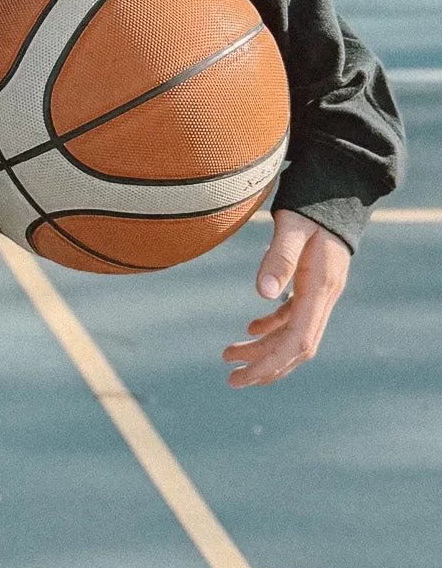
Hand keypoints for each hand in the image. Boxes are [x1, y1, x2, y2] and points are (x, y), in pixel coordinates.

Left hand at [224, 211, 350, 387]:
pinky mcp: (314, 284)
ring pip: (294, 334)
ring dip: (265, 348)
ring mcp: (321, 292)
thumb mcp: (292, 226)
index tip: (242, 376)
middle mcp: (326, 296)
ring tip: (229, 356)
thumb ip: (279, 257)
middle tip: (231, 380)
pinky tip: (251, 330)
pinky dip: (272, 327)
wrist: (338, 188)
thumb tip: (263, 294)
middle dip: (266, 366)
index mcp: (321, 288)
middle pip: (297, 346)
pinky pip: (294, 316)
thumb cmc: (312, 204)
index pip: (297, 340)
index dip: (271, 362)